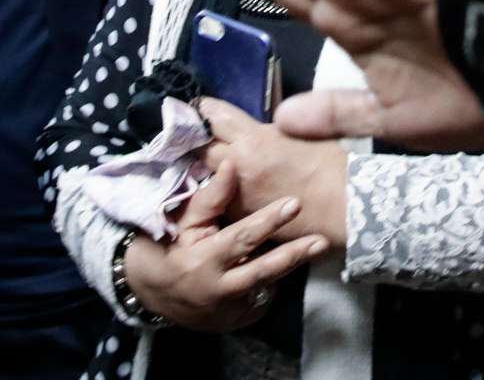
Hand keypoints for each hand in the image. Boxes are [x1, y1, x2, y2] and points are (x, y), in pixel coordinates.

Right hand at [122, 160, 328, 331]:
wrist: (161, 296)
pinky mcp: (242, 319)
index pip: (241, 238)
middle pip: (263, 270)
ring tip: (319, 244)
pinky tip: (292, 261)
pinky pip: (266, 296)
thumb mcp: (187, 222)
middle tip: (321, 239)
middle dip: (294, 254)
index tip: (294, 204)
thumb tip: (230, 164)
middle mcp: (220, 288)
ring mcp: (232, 309)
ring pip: (270, 285)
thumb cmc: (176, 248)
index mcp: (204, 260)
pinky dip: (278, 279)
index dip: (268, 221)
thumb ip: (212, 197)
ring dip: (294, 265)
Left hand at [198, 98, 346, 247]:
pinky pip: (221, 200)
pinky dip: (221, 192)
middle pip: (201, 147)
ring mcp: (236, 195)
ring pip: (206, 175)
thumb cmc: (332, 164)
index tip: (200, 107)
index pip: (213, 117)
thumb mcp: (303, 131)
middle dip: (201, 140)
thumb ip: (276, 126)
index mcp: (254, 139)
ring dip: (208, 167)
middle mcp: (238, 166)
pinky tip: (228, 188)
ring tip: (210, 161)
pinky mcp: (241, 218)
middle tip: (200, 134)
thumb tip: (265, 122)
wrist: (345, 207)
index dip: (204, 110)